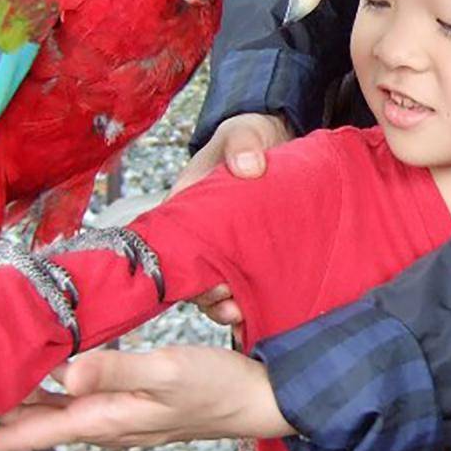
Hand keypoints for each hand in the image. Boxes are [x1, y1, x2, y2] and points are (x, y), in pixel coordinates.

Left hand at [0, 344, 293, 450]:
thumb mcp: (169, 371)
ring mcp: (115, 419)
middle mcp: (101, 425)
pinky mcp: (128, 406)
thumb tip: (64, 376)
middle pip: (30, 425)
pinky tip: (38, 371)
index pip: (27, 436)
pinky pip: (74, 401)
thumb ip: (116, 370)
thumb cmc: (219, 387)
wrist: (259, 402)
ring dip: (12, 404)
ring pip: (49, 412)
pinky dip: (45, 390)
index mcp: (102, 420)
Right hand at [171, 113, 290, 330]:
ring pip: (214, 285)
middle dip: (204, 295)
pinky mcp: (250, 256)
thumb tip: (249, 166)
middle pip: (191, 274)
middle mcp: (201, 234)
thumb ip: (241, 144)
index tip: (201, 280)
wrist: (279, 143)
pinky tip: (257, 316)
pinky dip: (247, 302)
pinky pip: (242, 285)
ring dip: (222, 305)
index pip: (172, 245)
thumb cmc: (249, 139)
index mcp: (188, 206)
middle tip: (226, 302)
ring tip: (239, 315)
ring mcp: (225, 248)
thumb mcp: (242, 133)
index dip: (179, 268)